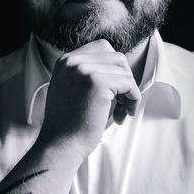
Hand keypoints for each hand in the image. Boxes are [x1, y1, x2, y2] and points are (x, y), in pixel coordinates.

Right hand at [36, 39, 140, 157]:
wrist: (61, 145)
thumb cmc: (70, 123)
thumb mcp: (72, 88)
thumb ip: (88, 73)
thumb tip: (120, 68)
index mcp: (66, 61)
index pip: (102, 48)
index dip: (114, 68)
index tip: (115, 90)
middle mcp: (73, 61)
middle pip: (116, 57)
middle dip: (124, 79)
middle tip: (121, 103)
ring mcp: (84, 70)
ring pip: (124, 70)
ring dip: (129, 91)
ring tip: (122, 111)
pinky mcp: (98, 83)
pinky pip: (129, 83)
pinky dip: (133, 98)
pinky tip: (124, 114)